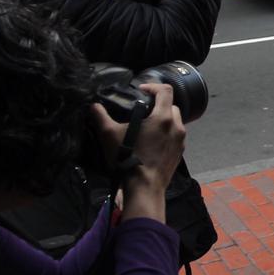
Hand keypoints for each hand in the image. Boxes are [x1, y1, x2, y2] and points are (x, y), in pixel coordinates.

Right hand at [91, 86, 186, 220]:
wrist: (144, 188)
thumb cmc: (128, 159)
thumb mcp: (109, 135)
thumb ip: (100, 117)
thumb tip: (93, 106)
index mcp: (163, 117)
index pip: (165, 91)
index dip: (153, 86)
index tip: (142, 90)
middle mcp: (176, 126)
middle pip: (172, 106)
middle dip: (159, 104)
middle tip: (144, 108)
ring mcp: (180, 141)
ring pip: (176, 122)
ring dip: (164, 119)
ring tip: (148, 126)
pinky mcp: (180, 154)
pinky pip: (175, 137)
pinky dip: (167, 134)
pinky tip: (153, 142)